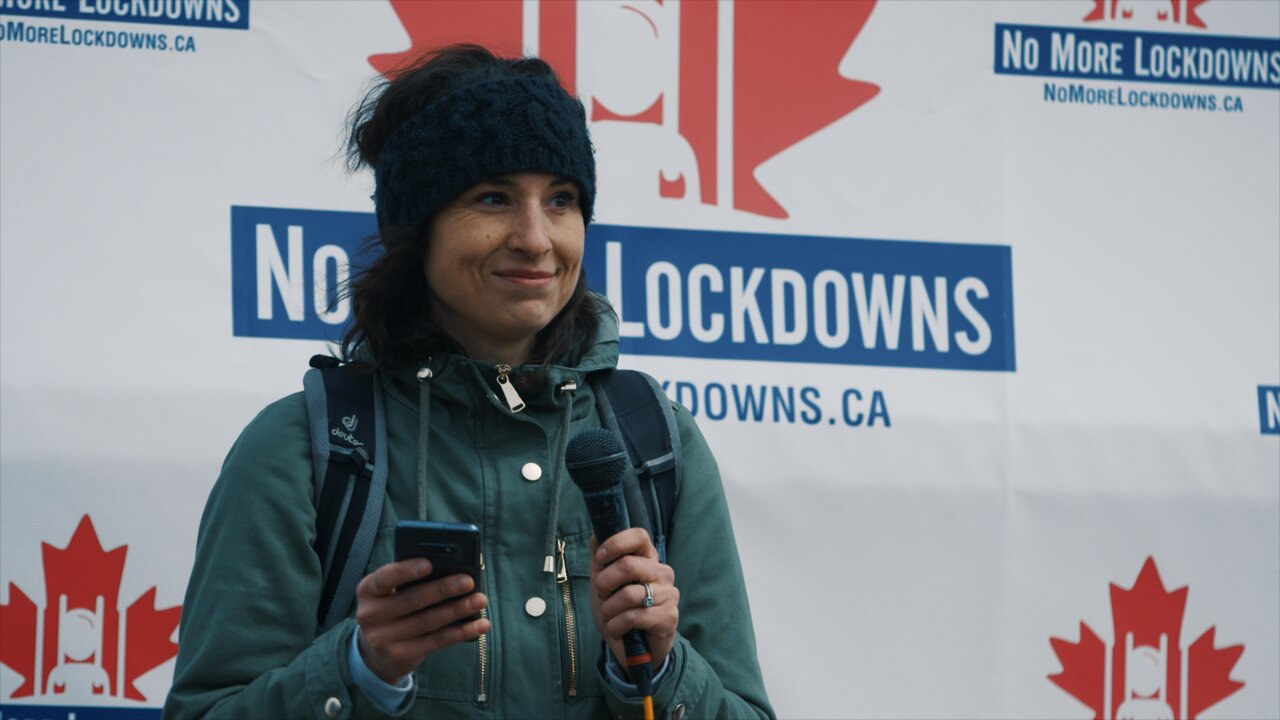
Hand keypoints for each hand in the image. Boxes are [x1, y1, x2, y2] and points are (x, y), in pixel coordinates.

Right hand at [355, 559, 489, 682]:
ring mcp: (384, 638)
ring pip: (427, 622)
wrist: (376, 653)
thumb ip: (410, 581)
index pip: (384, 578)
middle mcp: (370, 615)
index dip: (406, 571)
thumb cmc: (392, 610)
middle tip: (468, 581)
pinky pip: (436, 641)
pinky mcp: (401, 655)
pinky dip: (461, 632)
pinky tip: (479, 625)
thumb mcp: (389, 593)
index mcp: (367, 591)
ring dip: (457, 610)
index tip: (429, 563)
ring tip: (480, 600)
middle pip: (412, 600)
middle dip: (443, 589)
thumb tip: (451, 571)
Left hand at [590, 528, 678, 672]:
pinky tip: (617, 629)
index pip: (639, 536)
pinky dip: (617, 624)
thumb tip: (595, 534)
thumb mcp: (603, 582)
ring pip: (629, 594)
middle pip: (628, 565)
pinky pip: (636, 616)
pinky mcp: (669, 616)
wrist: (631, 648)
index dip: (616, 543)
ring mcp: (669, 594)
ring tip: (609, 616)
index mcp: (647, 558)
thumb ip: (600, 559)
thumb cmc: (618, 610)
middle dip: (604, 583)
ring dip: (609, 608)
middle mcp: (662, 572)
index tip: (601, 558)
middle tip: (602, 595)